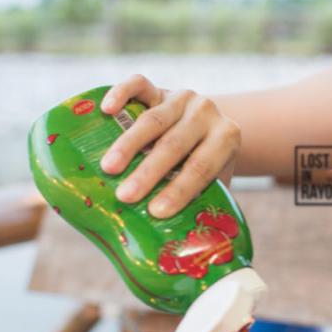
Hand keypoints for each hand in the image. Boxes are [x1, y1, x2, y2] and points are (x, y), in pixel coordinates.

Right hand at [100, 74, 240, 218]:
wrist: (203, 134)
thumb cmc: (203, 171)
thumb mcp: (212, 186)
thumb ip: (198, 206)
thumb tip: (173, 246)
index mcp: (226, 138)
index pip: (201, 167)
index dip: (180, 190)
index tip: (156, 212)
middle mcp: (206, 113)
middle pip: (175, 144)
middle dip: (149, 172)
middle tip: (126, 196)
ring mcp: (182, 97)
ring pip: (154, 119)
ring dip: (128, 145)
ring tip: (109, 168)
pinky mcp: (158, 89)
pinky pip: (139, 85)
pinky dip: (121, 93)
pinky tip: (106, 110)